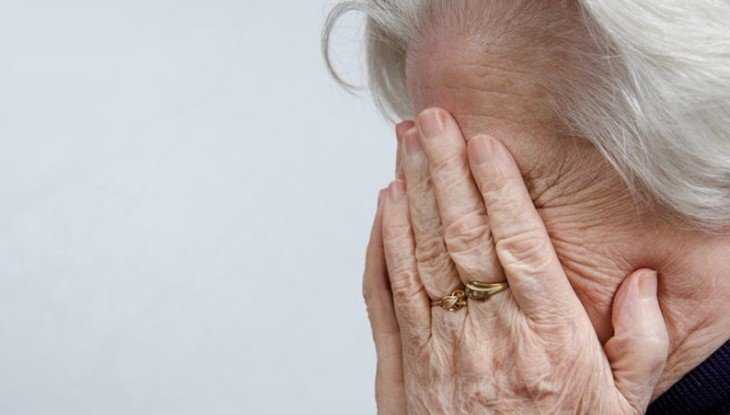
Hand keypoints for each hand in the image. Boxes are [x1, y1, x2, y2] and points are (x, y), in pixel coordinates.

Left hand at [363, 108, 668, 413]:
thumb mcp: (620, 409)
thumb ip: (639, 344)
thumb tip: (644, 282)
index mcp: (546, 341)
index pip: (517, 244)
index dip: (497, 187)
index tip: (484, 141)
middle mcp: (486, 336)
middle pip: (460, 236)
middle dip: (444, 169)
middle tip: (432, 119)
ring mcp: (435, 350)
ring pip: (418, 255)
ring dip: (410, 192)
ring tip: (406, 143)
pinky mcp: (399, 369)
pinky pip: (384, 296)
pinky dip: (380, 247)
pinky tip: (383, 208)